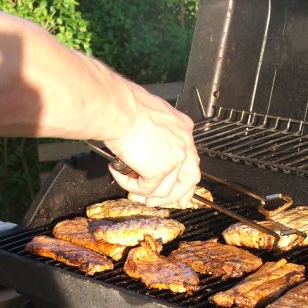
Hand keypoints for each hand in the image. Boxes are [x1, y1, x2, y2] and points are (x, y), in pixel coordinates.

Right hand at [104, 84, 199, 207]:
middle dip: (179, 194)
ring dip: (149, 195)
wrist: (117, 107)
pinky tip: (118, 173)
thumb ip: (156, 131)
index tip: (183, 187)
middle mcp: (183, 144)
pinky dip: (130, 185)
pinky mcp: (158, 171)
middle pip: (190, 178)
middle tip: (168, 202)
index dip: (186, 176)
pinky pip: (145, 189)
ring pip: (167, 190)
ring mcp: (173, 159)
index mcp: (183, 128)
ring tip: (134, 190)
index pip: (191, 158)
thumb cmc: (124, 104)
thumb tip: (148, 145)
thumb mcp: (150, 114)